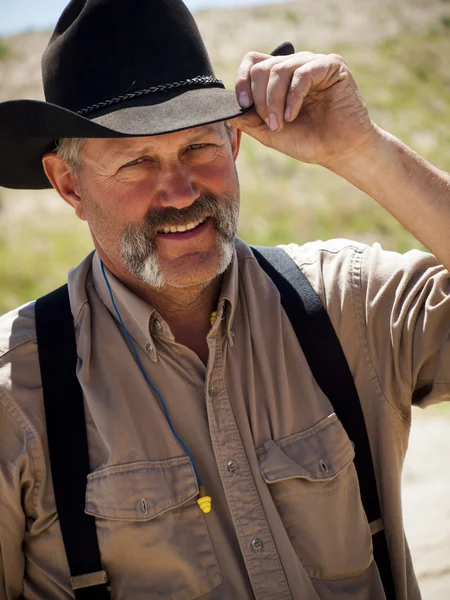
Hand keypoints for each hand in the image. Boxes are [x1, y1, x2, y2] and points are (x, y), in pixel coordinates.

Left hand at [232, 51, 377, 167]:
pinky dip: (292, 96)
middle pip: (263, 68)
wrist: (340, 152)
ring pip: (279, 70)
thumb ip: (249, 121)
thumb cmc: (308, 142)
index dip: (242, 80)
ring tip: (281, 124)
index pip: (253, 63)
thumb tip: (226, 112)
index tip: (242, 105)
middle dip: (260, 99)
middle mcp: (295, 66)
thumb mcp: (271, 134)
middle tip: (270, 123)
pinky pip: (302, 73)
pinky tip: (292, 115)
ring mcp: (313, 64)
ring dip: (274, 101)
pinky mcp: (331, 66)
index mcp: (280, 78)